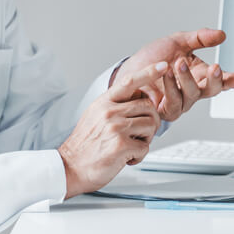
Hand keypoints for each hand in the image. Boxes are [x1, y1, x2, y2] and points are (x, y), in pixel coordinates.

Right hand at [58, 62, 166, 197]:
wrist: (70, 168)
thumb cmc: (85, 145)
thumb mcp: (95, 116)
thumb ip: (114, 106)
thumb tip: (139, 98)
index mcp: (104, 102)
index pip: (129, 81)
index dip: (148, 72)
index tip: (163, 65)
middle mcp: (109, 111)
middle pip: (149, 107)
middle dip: (150, 122)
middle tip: (138, 135)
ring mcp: (115, 127)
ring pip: (151, 126)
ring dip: (145, 140)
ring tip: (130, 146)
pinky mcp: (121, 145)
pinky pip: (145, 147)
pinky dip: (139, 156)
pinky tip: (125, 158)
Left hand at [115, 28, 233, 120]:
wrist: (129, 70)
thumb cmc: (152, 59)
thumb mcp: (178, 42)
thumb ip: (200, 38)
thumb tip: (221, 35)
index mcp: (198, 75)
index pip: (219, 80)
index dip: (229, 80)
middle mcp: (191, 90)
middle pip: (211, 90)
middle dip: (216, 80)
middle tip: (215, 68)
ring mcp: (179, 102)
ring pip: (192, 96)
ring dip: (187, 79)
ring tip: (179, 63)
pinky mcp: (164, 110)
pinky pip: (173, 103)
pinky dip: (171, 88)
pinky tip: (166, 74)